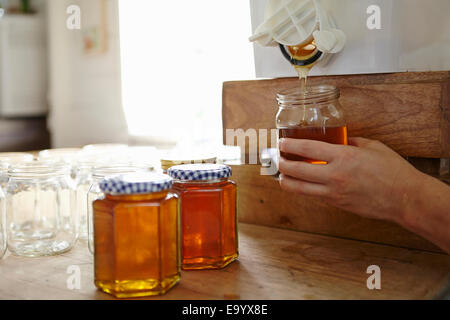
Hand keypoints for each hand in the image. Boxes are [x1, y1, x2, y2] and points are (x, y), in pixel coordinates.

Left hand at [278, 137, 423, 223]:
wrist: (404, 198)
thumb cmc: (392, 171)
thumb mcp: (372, 146)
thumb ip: (351, 141)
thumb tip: (340, 139)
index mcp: (343, 156)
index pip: (306, 149)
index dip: (289, 145)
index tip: (281, 142)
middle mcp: (334, 175)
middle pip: (295, 170)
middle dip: (281, 163)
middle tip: (277, 158)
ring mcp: (333, 192)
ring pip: (298, 188)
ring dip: (285, 180)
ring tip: (281, 174)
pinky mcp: (336, 204)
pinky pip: (312, 196)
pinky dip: (303, 189)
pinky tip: (301, 184)